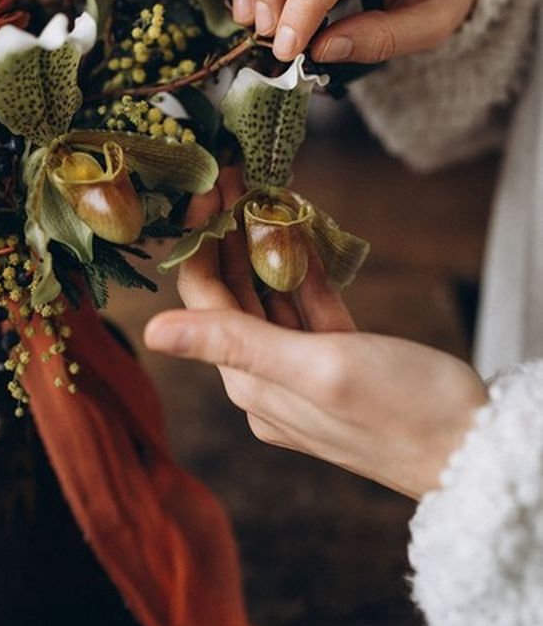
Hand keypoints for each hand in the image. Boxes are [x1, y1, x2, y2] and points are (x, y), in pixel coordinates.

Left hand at [145, 169, 487, 499]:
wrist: (475, 450)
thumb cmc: (403, 411)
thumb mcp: (319, 368)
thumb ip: (237, 343)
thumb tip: (151, 332)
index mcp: (252, 383)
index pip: (206, 302)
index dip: (202, 242)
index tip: (208, 188)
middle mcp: (267, 378)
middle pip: (234, 295)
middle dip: (231, 234)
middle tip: (236, 175)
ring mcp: (303, 369)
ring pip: (271, 296)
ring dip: (265, 245)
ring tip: (262, 189)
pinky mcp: (338, 360)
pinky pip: (308, 305)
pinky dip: (303, 267)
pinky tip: (299, 228)